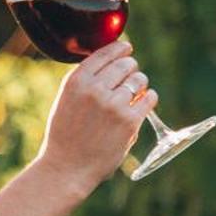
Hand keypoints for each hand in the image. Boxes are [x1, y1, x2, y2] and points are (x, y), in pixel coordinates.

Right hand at [31, 39, 156, 186]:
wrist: (67, 167)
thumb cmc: (65, 134)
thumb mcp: (65, 100)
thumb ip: (85, 81)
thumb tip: (112, 62)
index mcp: (76, 81)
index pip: (105, 53)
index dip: (120, 48)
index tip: (127, 48)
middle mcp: (95, 89)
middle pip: (125, 64)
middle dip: (130, 68)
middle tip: (130, 75)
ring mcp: (113, 105)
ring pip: (139, 80)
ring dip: (140, 84)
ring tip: (134, 93)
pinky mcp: (129, 121)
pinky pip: (149, 98)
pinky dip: (149, 98)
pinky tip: (144, 102)